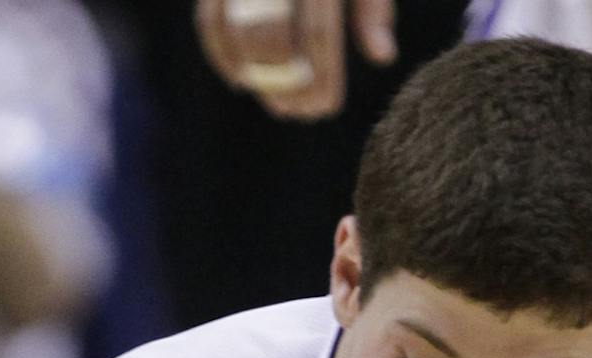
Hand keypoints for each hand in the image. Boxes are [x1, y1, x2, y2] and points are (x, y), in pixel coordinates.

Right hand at [193, 0, 396, 121]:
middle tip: (297, 113)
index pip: (317, 30)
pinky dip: (221, 53)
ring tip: (276, 102)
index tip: (324, 108)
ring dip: (254, 75)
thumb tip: (382, 56)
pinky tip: (242, 80)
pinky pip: (209, 18)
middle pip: (271, 33)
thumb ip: (372, 5)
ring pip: (235, 29)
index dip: (320, 76)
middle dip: (283, 82)